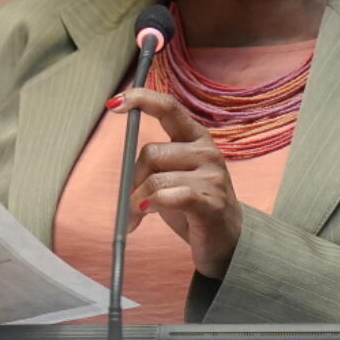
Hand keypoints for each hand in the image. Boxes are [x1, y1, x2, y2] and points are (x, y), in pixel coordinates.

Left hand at [109, 87, 241, 278]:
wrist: (227, 240)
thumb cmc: (194, 204)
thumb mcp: (173, 175)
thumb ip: (153, 163)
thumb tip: (125, 168)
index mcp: (196, 137)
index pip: (168, 107)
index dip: (140, 99)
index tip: (112, 103)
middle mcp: (207, 151)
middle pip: (151, 152)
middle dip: (133, 178)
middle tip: (131, 200)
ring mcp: (212, 177)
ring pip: (155, 180)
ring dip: (137, 202)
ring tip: (135, 217)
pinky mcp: (211, 203)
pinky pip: (169, 197)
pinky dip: (150, 205)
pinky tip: (144, 213)